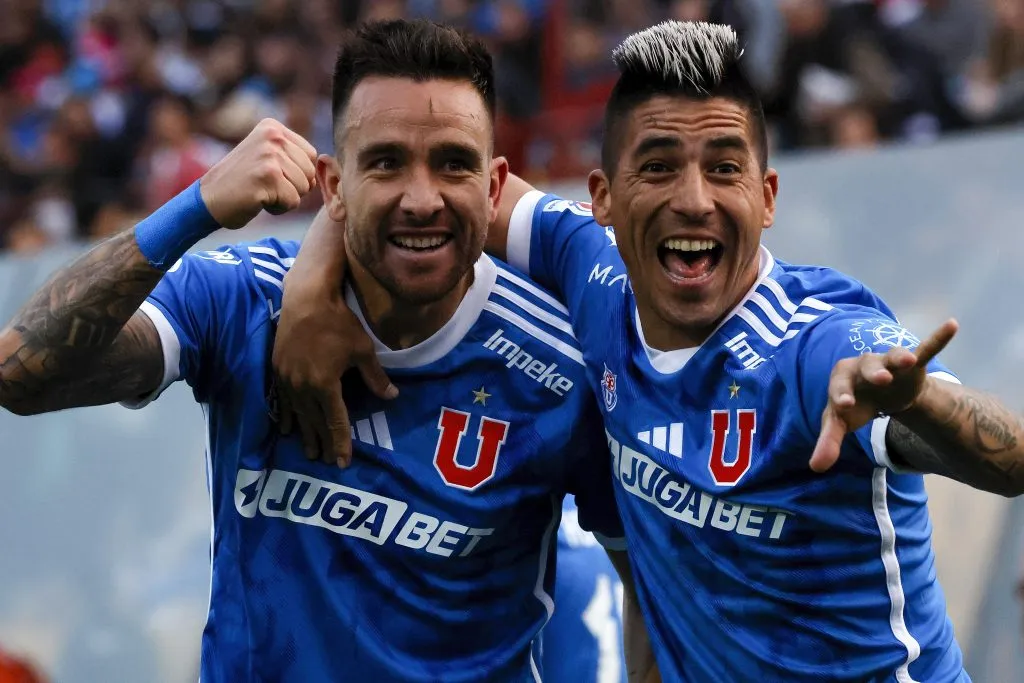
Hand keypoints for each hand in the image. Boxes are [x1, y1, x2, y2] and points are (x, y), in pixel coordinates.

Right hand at [200, 118, 316, 228]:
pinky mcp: (267, 176)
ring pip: (303, 189)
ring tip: (259, 191)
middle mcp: (272, 136)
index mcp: (272, 127)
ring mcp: (269, 155)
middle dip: (291, 187)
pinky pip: (293, 202)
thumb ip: (293, 154)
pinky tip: (256, 200)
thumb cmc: (241, 183)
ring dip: (284, 198)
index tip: (267, 174)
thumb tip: (326, 164)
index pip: (311, 156)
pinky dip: (277, 208)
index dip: (295, 174)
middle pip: (310, 173)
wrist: (207, 200)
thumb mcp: (266, 156)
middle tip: (262, 185)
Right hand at [271, 212, 396, 466]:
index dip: (340, 443)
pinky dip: (287, 416)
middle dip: (322, 443)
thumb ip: (375, 377)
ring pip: (296, 414)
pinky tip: (288, 427)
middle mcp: (302, 387)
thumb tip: (392, 397)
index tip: (342, 462)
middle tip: (326, 461)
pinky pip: (281, 401)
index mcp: (324, 385)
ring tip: (309, 450)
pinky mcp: (276, 369)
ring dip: (304, 433)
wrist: (305, 299)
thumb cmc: (338, 322)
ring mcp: (286, 379)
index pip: (334, 422)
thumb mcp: (363, 350)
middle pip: (314, 422)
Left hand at [810, 318, 958, 472]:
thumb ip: (828, 442)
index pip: (840, 386)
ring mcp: (890, 363)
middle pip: (867, 366)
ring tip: (909, 360)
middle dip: (874, 372)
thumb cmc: (855, 405)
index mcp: (842, 377)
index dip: (842, 394)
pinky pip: (926, 348)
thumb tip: (816, 468)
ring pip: (894, 357)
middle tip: (882, 379)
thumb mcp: (840, 423)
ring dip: (901, 357)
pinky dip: (937, 339)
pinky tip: (951, 325)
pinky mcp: (913, 365)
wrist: (879, 395)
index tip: (846, 405)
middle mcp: (865, 365)